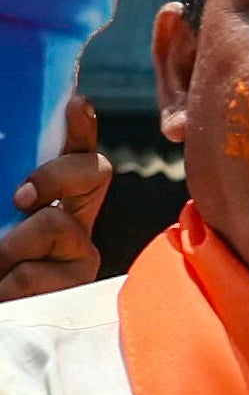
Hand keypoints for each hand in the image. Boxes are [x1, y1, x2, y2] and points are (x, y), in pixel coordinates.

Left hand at [1, 97, 105, 304]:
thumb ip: (6, 172)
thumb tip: (20, 190)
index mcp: (48, 188)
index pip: (72, 147)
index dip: (81, 125)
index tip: (77, 105)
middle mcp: (73, 212)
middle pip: (93, 170)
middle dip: (55, 176)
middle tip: (18, 199)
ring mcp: (80, 248)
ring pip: (56, 225)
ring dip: (14, 244)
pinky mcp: (78, 282)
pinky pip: (42, 272)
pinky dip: (12, 281)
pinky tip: (4, 289)